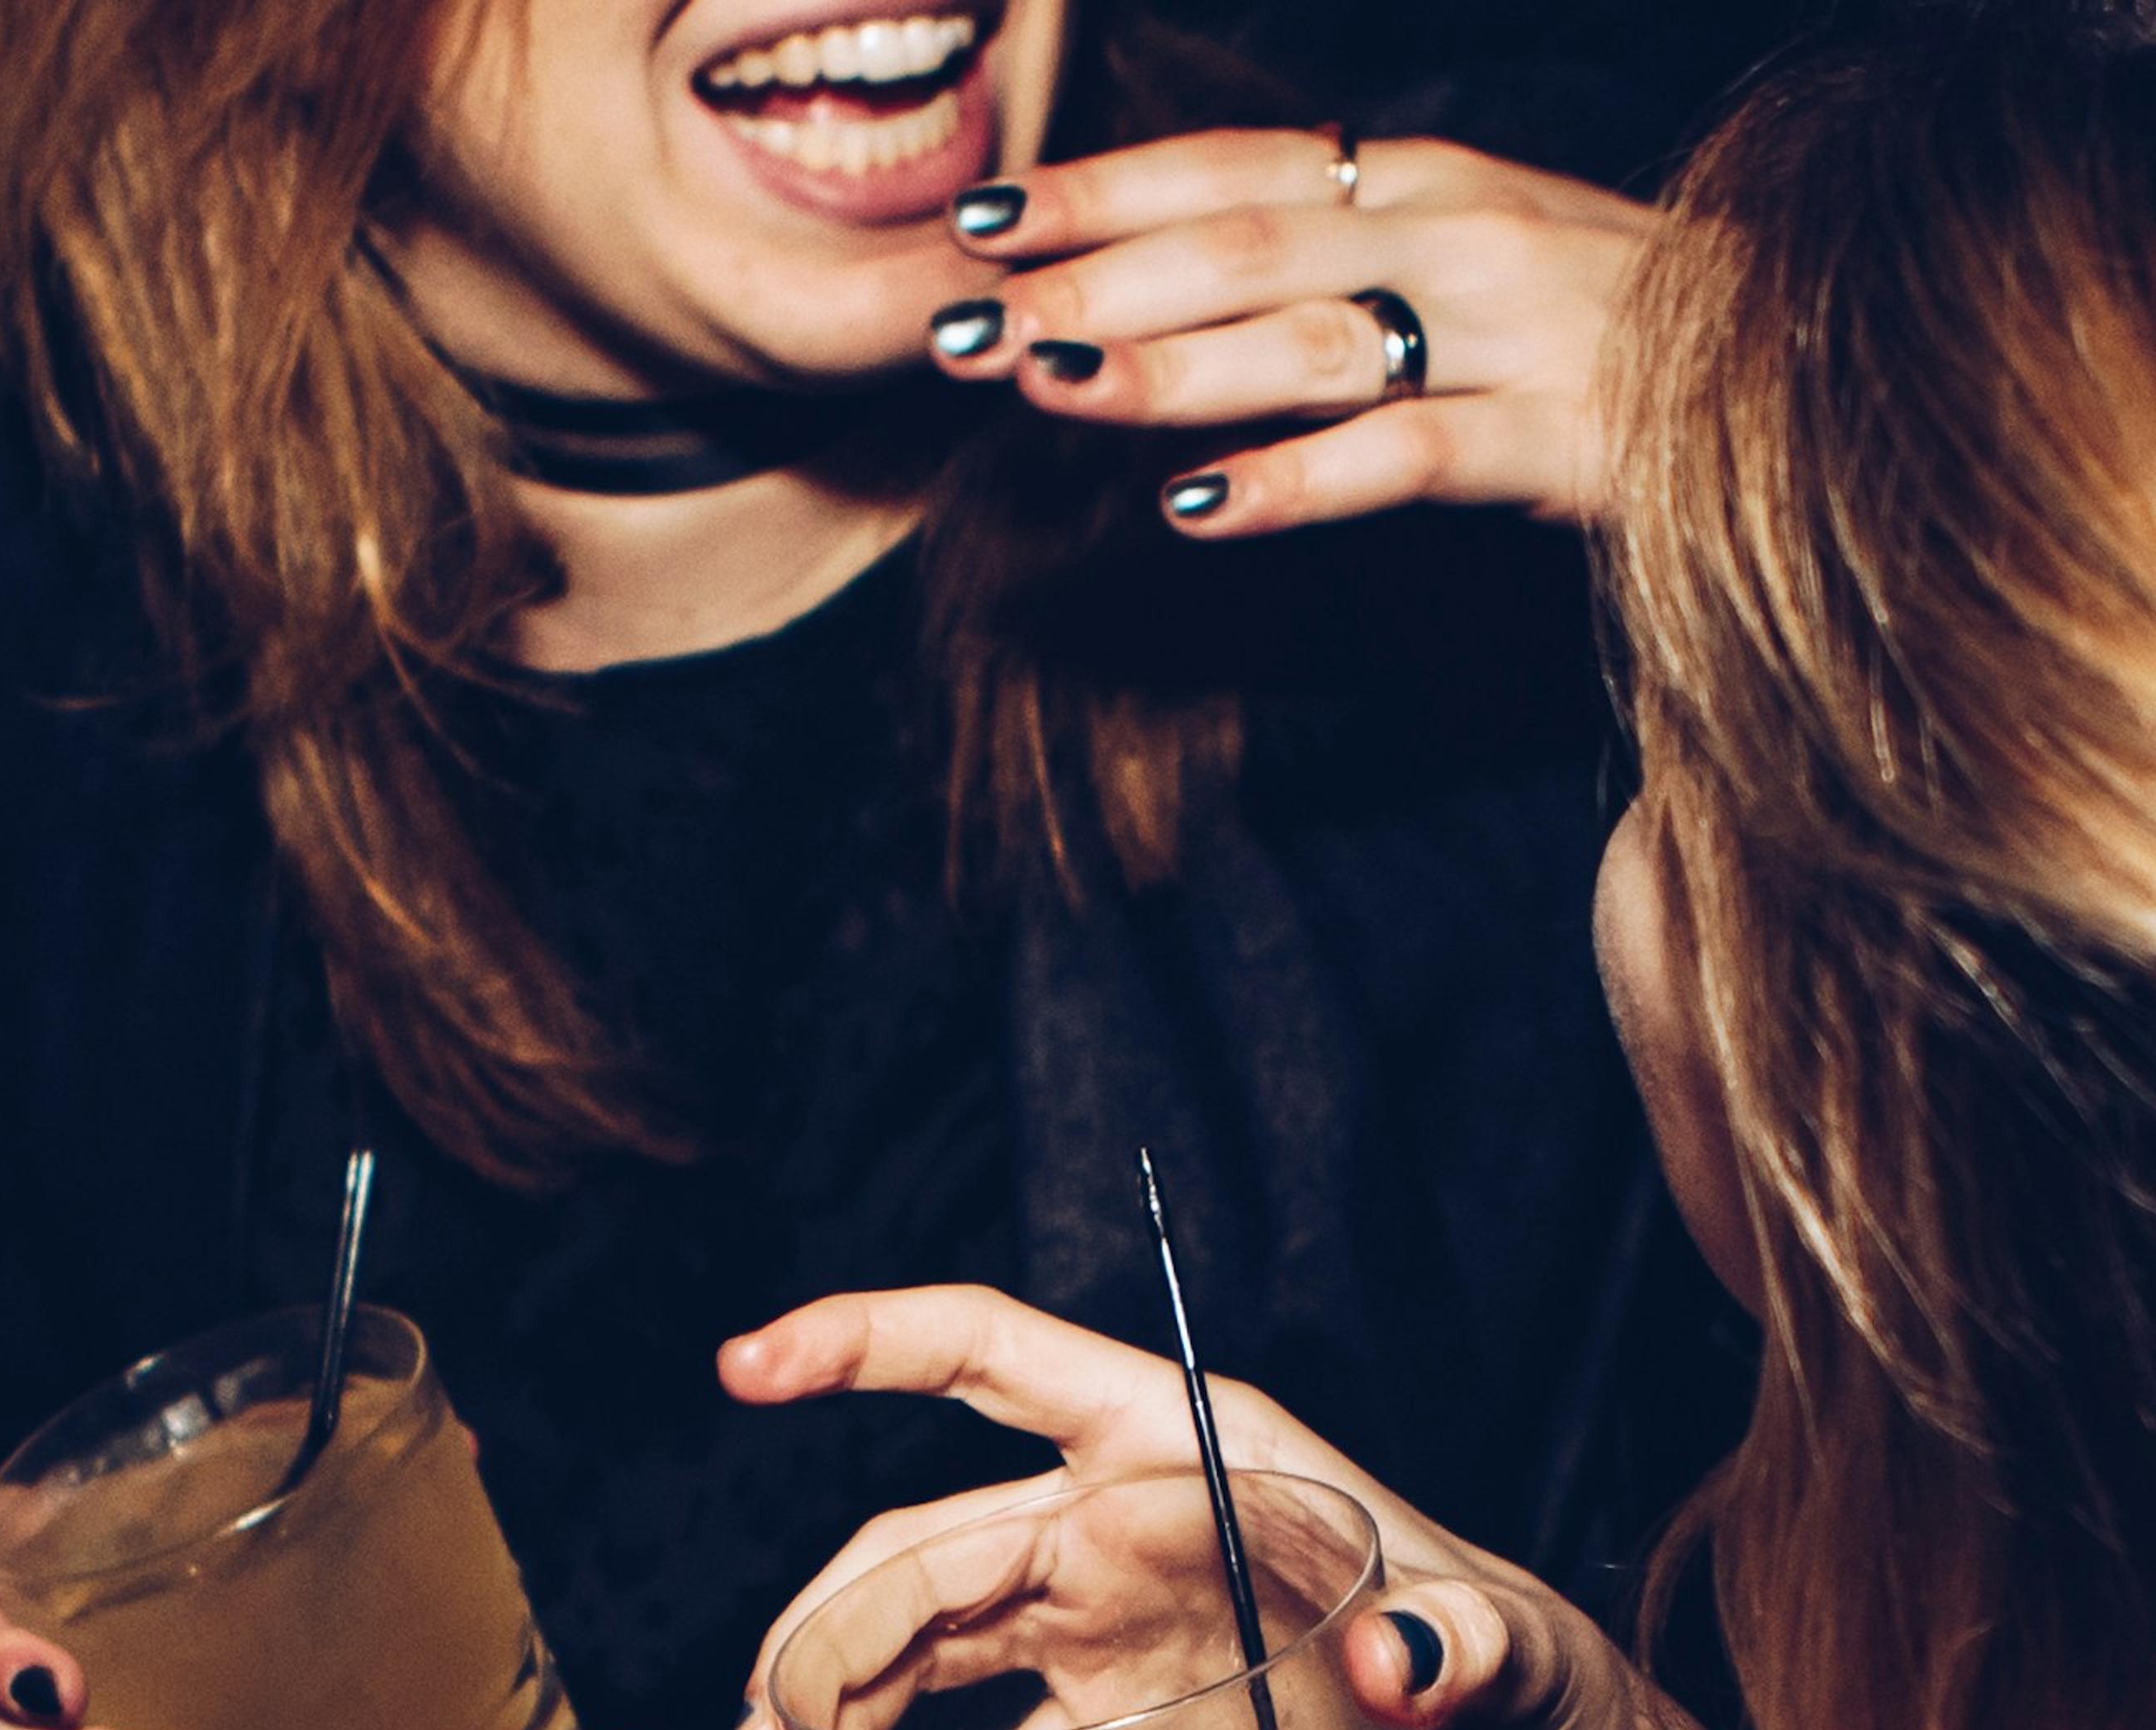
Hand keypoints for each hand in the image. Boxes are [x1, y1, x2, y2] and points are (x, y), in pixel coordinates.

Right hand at [717, 1288, 1749, 1729]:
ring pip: (923, 1635)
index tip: (752, 1363)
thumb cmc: (1530, 1677)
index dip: (866, 1342)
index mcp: (1182, 1450)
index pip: (992, 1356)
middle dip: (827, 1620)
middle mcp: (1120, 1518)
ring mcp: (1101, 1617)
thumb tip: (1406, 1656)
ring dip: (839, 1702)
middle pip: (927, 1538)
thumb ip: (1466, 1642)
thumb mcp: (1517, 1647)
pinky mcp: (1105, 1715)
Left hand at [931, 128, 1652, 530]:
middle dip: (1089, 283)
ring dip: (1163, 365)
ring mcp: (1515, 332)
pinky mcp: (1565, 441)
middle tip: (961, 328)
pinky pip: (1404, 457)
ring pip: (1308, 336)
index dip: (1098, 190)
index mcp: (1419, 180)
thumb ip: (1321, 265)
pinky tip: (1191, 511)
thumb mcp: (1458, 256)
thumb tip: (1151, 298)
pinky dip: (1291, 479)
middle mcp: (1458, 231)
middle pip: (1243, 244)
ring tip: (1044, 385)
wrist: (1818, 358)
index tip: (978, 219)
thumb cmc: (1600, 319)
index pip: (1230, 167)